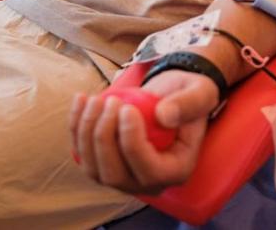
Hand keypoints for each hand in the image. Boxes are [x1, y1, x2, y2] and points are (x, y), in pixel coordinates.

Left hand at [70, 69, 219, 194]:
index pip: (149, 170)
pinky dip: (76, 126)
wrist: (170, 96)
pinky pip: (81, 153)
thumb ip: (188, 103)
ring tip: (96, 99)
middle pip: (115, 174)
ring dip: (87, 132)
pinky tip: (81, 99)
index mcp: (176, 171)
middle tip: (110, 102)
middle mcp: (147, 183)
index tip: (127, 108)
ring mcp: (122, 176)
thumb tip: (164, 116)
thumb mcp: (200, 93)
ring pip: (93, 168)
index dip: (132, 142)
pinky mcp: (102, 163)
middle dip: (104, 137)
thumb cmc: (188, 95)